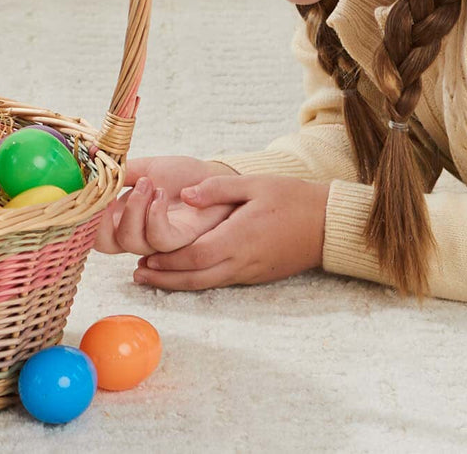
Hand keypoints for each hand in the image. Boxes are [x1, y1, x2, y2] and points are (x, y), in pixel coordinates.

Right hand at [94, 156, 238, 254]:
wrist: (212, 176)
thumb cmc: (181, 175)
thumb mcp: (145, 167)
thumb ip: (119, 172)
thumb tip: (94, 163)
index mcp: (121, 216)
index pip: (93, 230)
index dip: (85, 218)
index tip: (89, 193)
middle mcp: (135, 231)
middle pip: (104, 244)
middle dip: (101, 222)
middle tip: (109, 197)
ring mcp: (156, 240)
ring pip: (131, 242)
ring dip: (135, 208)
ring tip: (148, 183)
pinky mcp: (180, 240)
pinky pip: (159, 239)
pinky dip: (154, 215)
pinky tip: (159, 196)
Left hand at [133, 174, 329, 289]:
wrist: (329, 224)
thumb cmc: (293, 199)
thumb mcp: (255, 184)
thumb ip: (217, 189)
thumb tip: (185, 194)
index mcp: (240, 238)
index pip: (196, 256)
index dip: (168, 260)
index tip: (144, 257)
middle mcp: (242, 261)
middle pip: (196, 277)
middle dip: (165, 278)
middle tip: (137, 275)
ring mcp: (250, 271)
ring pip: (207, 283)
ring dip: (177, 282)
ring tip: (151, 278)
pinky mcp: (256, 275)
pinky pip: (221, 281)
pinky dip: (197, 280)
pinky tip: (183, 274)